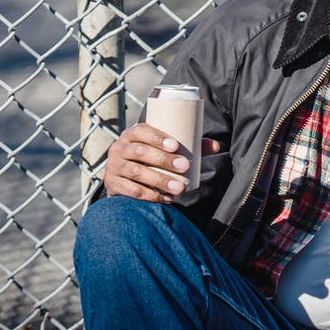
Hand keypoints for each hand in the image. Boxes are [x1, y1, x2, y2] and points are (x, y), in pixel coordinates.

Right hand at [102, 123, 221, 202]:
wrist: (123, 176)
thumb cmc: (150, 157)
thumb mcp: (164, 148)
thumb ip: (190, 146)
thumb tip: (217, 146)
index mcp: (132, 134)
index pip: (142, 131)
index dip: (157, 137)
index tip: (176, 146)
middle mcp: (119, 148)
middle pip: (140, 152)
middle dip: (164, 160)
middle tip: (185, 167)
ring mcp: (114, 167)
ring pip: (136, 172)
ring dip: (159, 180)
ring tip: (180, 188)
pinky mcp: (112, 185)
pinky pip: (131, 190)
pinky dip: (150, 195)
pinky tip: (166, 199)